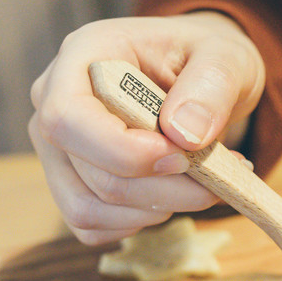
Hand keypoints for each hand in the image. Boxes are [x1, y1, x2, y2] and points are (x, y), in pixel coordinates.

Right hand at [28, 12, 265, 244]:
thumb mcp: (226, 57)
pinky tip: (174, 195)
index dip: (123, 151)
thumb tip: (184, 134)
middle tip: (219, 176)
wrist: (205, 80)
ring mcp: (58, 147)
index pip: (66, 117)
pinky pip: (92, 226)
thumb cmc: (207, 59)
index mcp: (84, 54)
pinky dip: (141, 222)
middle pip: (89, 172)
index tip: (182, 157)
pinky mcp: (71, 183)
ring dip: (158, 209)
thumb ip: (212, 86)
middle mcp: (55, 101)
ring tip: (204, 184)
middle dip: (163, 188)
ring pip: (90, 207)